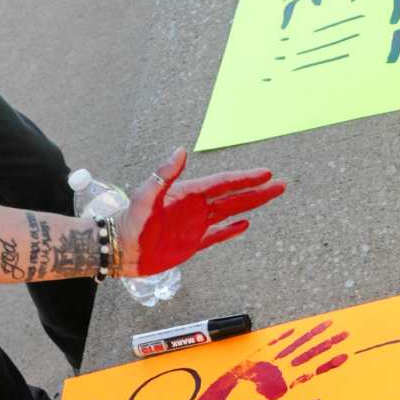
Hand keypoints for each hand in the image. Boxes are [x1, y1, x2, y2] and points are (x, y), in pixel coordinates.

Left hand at [116, 148, 286, 276]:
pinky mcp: (192, 243)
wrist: (120, 248)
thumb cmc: (130, 221)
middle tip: (279, 184)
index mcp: (187, 193)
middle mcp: (195, 207)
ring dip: (250, 205)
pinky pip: (217, 235)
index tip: (265, 173)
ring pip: (230, 212)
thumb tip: (181, 150)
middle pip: (233, 196)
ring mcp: (195, 225)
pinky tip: (244, 224)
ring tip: (270, 197)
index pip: (223, 183)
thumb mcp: (146, 195)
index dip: (244, 178)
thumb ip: (164, 174)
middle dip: (256, 190)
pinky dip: (231, 229)